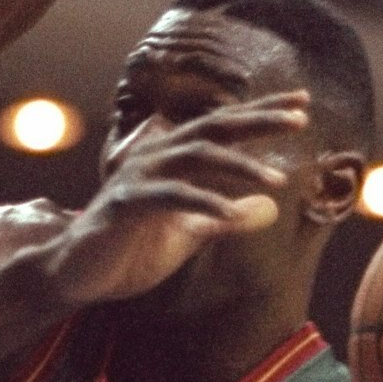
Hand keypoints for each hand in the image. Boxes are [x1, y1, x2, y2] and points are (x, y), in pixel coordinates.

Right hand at [40, 96, 307, 309]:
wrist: (80, 275)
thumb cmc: (132, 250)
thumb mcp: (189, 234)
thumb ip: (226, 219)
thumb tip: (271, 208)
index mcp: (172, 158)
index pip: (223, 127)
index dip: (261, 114)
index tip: (302, 106)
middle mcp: (156, 156)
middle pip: (214, 128)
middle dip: (258, 121)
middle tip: (300, 119)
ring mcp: (139, 177)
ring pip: (195, 155)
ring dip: (239, 165)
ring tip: (278, 180)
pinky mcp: (126, 204)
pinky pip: (171, 197)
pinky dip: (204, 204)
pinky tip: (231, 215)